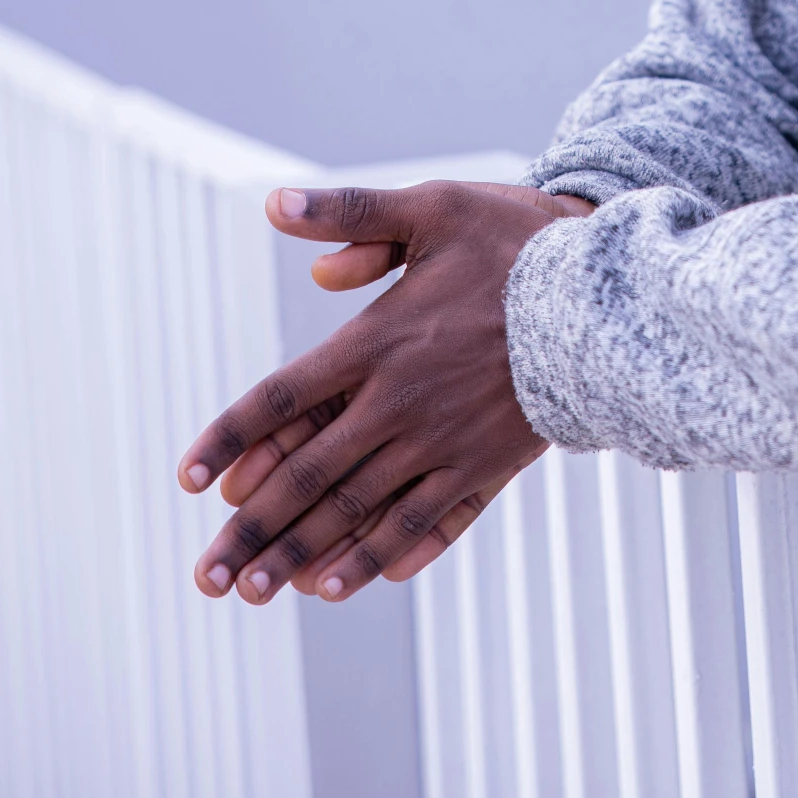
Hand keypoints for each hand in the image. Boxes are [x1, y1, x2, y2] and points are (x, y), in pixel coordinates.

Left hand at [178, 179, 591, 604]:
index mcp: (379, 342)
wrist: (607, 296)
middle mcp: (402, 403)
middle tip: (208, 578)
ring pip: (360, 512)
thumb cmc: (517, 242)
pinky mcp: (487, 466)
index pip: (282, 398)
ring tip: (261, 592)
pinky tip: (345, 582)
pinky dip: (382, 558)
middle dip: (253, 531)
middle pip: (310, 477)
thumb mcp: (434, 207)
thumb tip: (273, 204)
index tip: (189, 480)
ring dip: (303, 555)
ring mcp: (445, 443)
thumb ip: (352, 213)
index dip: (230, 439)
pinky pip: (426, 525)